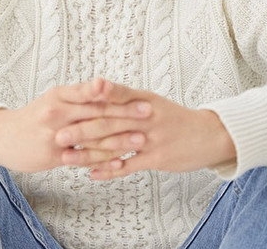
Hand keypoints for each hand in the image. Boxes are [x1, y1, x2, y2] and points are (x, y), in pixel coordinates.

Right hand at [0, 78, 151, 171]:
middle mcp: (58, 112)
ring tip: (141, 139)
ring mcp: (55, 134)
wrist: (5, 136)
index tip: (141, 97)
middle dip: (125, 114)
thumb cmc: (36, 115)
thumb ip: (80, 95)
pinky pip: (83, 158)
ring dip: (119, 138)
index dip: (118, 95)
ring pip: (93, 137)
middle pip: (97, 113)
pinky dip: (103, 160)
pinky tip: (120, 162)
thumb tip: (107, 88)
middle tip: (149, 114)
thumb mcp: (55, 98)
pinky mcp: (53, 155)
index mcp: (61, 94)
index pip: (94, 93)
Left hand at [56, 82, 235, 179]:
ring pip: (115, 145)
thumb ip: (126, 98)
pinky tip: (92, 174)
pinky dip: (109, 170)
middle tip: (59, 134)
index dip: (92, 97)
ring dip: (89, 153)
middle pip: (110, 121)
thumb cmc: (173, 117)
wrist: (207, 134)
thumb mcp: (152, 101)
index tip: (69, 100)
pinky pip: (129, 165)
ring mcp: (152, 137)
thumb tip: (97, 92)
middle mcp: (146, 115)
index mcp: (143, 98)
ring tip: (67, 157)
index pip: (115, 94)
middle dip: (82, 129)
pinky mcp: (157, 157)